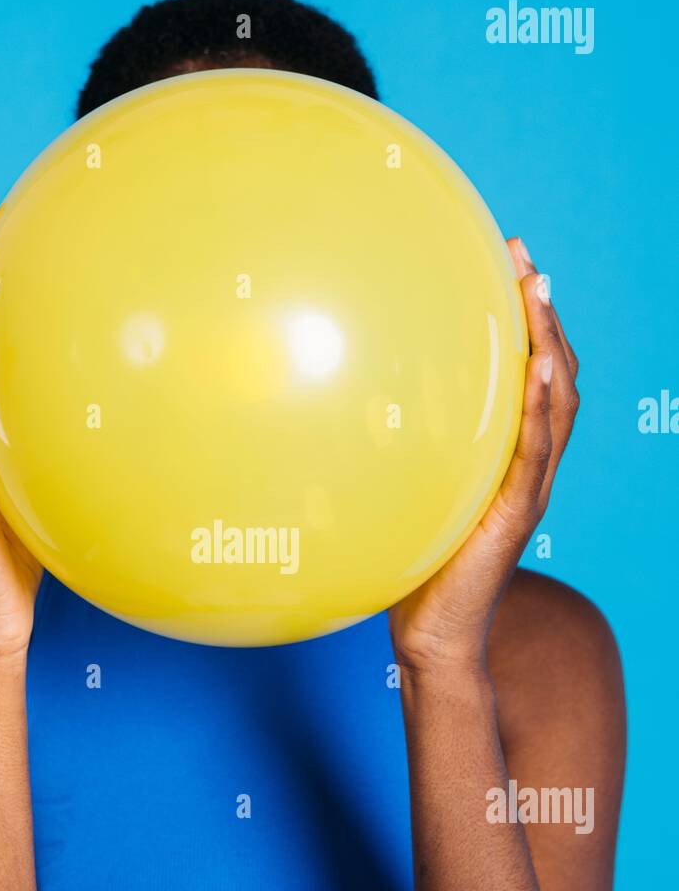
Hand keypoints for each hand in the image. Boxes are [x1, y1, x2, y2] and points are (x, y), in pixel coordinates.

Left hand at [388, 238, 578, 675]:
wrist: (433, 635)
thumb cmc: (412, 568)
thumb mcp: (404, 494)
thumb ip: (393, 453)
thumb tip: (331, 399)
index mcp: (506, 458)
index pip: (530, 377)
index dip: (527, 322)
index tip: (507, 265)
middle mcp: (528, 465)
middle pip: (555, 374)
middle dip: (543, 311)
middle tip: (522, 254)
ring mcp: (529, 487)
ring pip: (559, 403)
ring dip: (551, 343)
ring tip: (539, 291)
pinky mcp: (518, 513)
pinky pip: (538, 452)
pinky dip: (542, 409)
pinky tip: (537, 370)